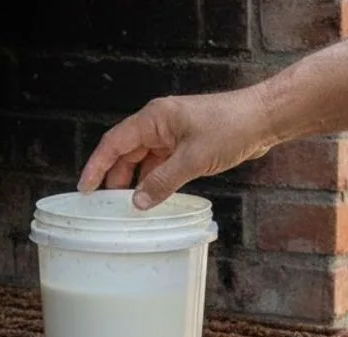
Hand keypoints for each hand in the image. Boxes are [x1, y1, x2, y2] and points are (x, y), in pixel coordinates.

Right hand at [77, 86, 277, 209]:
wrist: (262, 119)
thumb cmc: (231, 127)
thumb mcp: (193, 160)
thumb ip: (163, 182)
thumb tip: (139, 202)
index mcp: (154, 119)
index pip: (114, 143)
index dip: (96, 166)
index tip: (85, 188)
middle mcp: (159, 124)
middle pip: (126, 152)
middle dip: (116, 178)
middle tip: (109, 205)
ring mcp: (173, 134)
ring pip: (145, 159)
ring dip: (137, 180)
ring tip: (130, 205)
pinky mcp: (187, 144)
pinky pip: (162, 163)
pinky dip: (156, 179)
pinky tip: (155, 196)